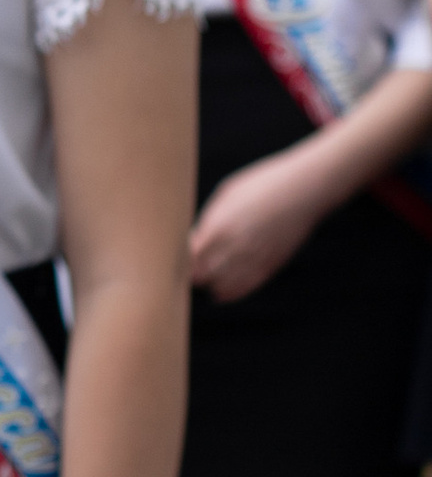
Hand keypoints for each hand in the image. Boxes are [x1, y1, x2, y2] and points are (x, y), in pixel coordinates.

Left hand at [188, 147, 324, 300]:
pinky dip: (227, 291)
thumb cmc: (262, 185)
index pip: (187, 257)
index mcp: (219, 226)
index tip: (171, 253)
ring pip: (219, 288)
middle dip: (190, 273)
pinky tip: (219, 287)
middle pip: (200, 277)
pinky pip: (242, 289)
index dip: (176, 258)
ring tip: (204, 273)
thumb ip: (208, 220)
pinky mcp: (269, 267)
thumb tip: (193, 240)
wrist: (305, 189)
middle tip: (185, 265)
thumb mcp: (227, 195)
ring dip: (208, 283)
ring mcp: (254, 260)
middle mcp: (235, 247)